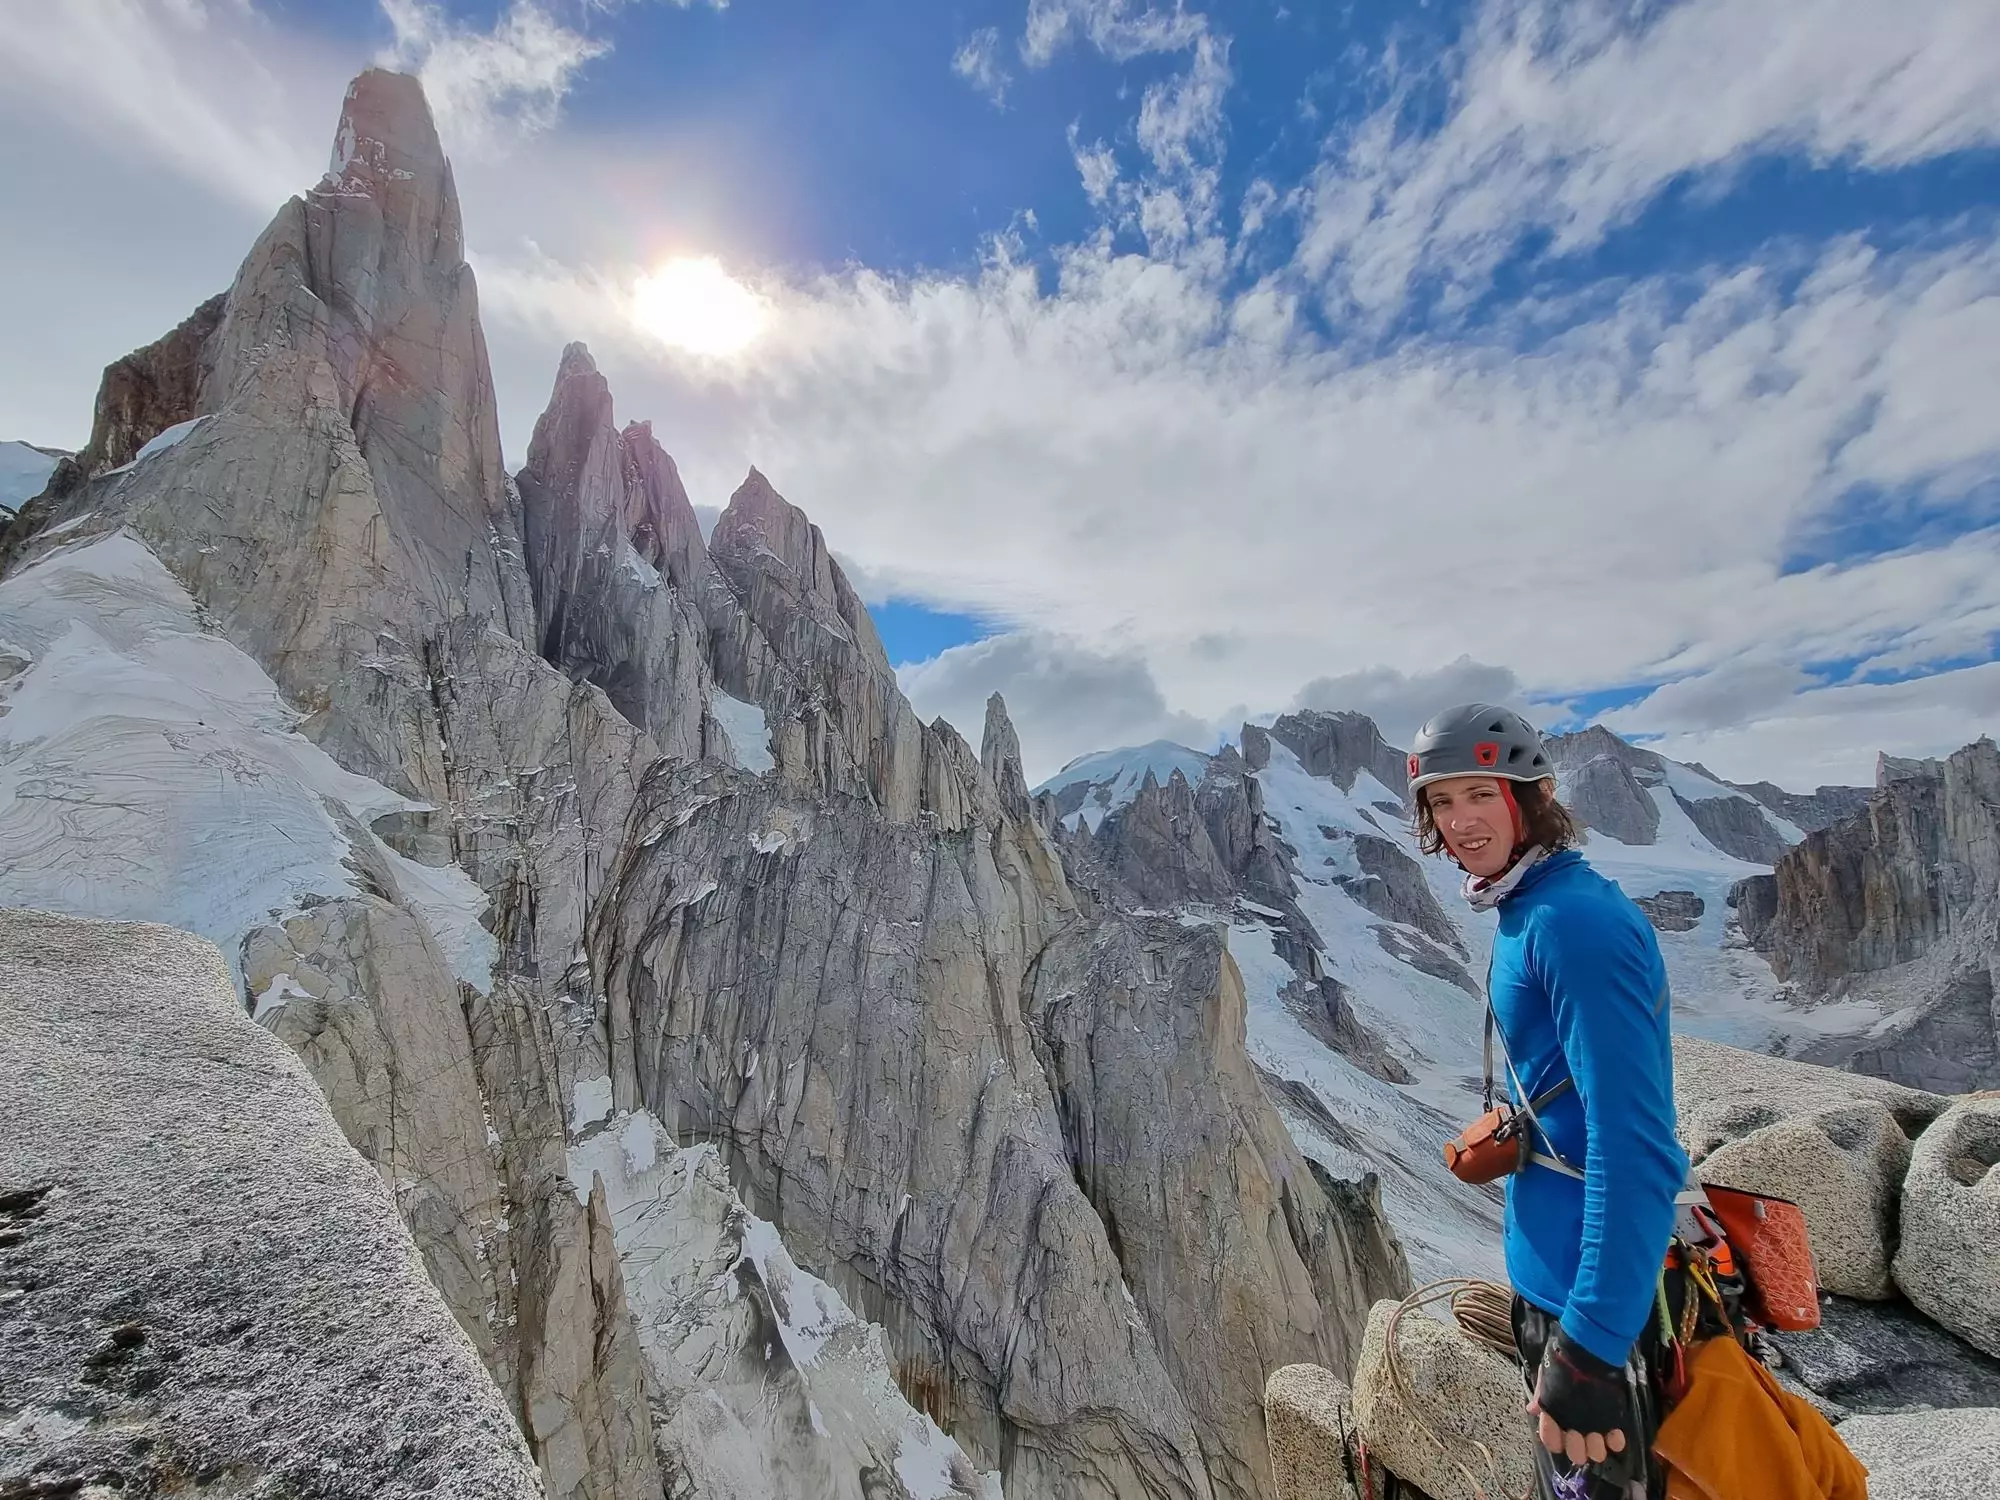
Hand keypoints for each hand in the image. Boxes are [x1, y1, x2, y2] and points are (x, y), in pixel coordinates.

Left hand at [1528, 1326, 1629, 1468]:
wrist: (1588, 1347)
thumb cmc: (1563, 1359)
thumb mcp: (1546, 1375)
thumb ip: (1542, 1395)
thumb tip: (1533, 1410)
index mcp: (1552, 1413)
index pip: (1551, 1442)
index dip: (1556, 1441)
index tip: (1561, 1434)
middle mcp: (1572, 1424)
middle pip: (1576, 1455)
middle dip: (1579, 1448)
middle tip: (1582, 1436)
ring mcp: (1594, 1423)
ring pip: (1597, 1453)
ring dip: (1597, 1446)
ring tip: (1598, 1434)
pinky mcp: (1613, 1418)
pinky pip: (1617, 1442)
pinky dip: (1616, 1440)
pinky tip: (1612, 1430)